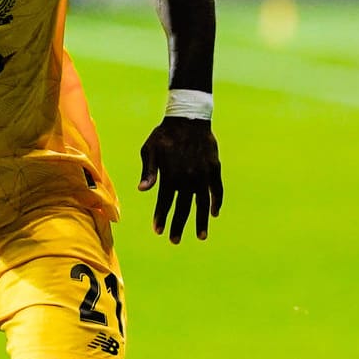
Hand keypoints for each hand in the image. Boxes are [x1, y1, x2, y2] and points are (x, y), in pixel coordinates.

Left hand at [137, 116, 221, 242]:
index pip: (164, 202)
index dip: (161, 217)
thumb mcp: (150, 150)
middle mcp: (187, 178)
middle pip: (183, 208)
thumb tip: (142, 190)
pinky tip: (214, 213)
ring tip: (200, 236)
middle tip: (174, 240)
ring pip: (202, 203)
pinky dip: (216, 202)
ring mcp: (202, 174)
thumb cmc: (164, 134)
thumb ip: (148, 171)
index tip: (157, 231)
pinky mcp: (214, 168)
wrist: (189, 117)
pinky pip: (216, 189)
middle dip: (178, 226)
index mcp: (170, 175)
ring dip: (201, 221)